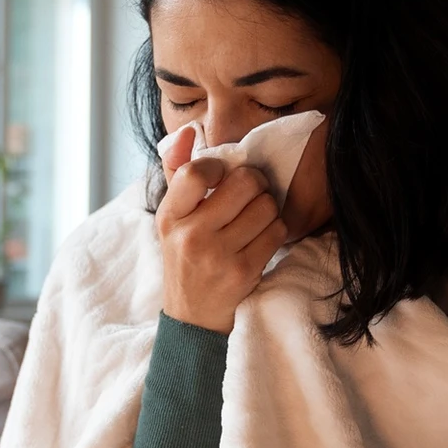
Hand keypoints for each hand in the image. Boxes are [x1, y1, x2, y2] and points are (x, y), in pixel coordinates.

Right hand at [156, 125, 288, 333]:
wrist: (191, 317)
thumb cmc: (185, 258)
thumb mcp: (172, 219)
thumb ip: (177, 171)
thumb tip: (189, 130)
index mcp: (169, 217)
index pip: (197, 172)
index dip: (220, 165)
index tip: (224, 175)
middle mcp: (191, 236)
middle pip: (244, 183)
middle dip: (255, 184)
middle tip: (251, 193)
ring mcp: (218, 256)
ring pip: (266, 207)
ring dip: (268, 209)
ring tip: (255, 219)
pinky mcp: (244, 272)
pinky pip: (277, 232)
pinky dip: (275, 231)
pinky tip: (261, 238)